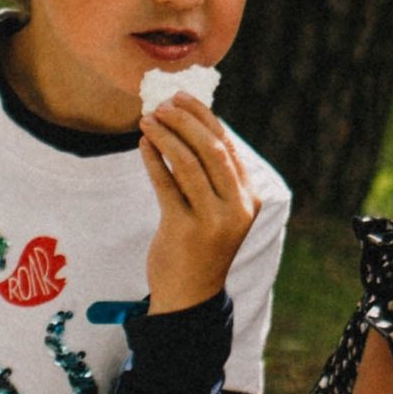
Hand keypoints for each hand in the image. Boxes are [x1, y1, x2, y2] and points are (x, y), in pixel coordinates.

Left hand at [140, 99, 259, 314]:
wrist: (189, 295)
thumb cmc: (201, 245)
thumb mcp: (219, 211)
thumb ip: (212, 177)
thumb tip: (188, 124)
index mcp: (249, 199)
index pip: (229, 147)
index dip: (205, 118)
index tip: (183, 98)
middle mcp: (236, 209)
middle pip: (211, 150)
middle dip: (185, 121)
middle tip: (162, 104)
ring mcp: (211, 221)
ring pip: (188, 163)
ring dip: (165, 135)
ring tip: (147, 120)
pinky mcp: (183, 230)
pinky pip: (165, 184)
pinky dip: (152, 159)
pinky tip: (143, 145)